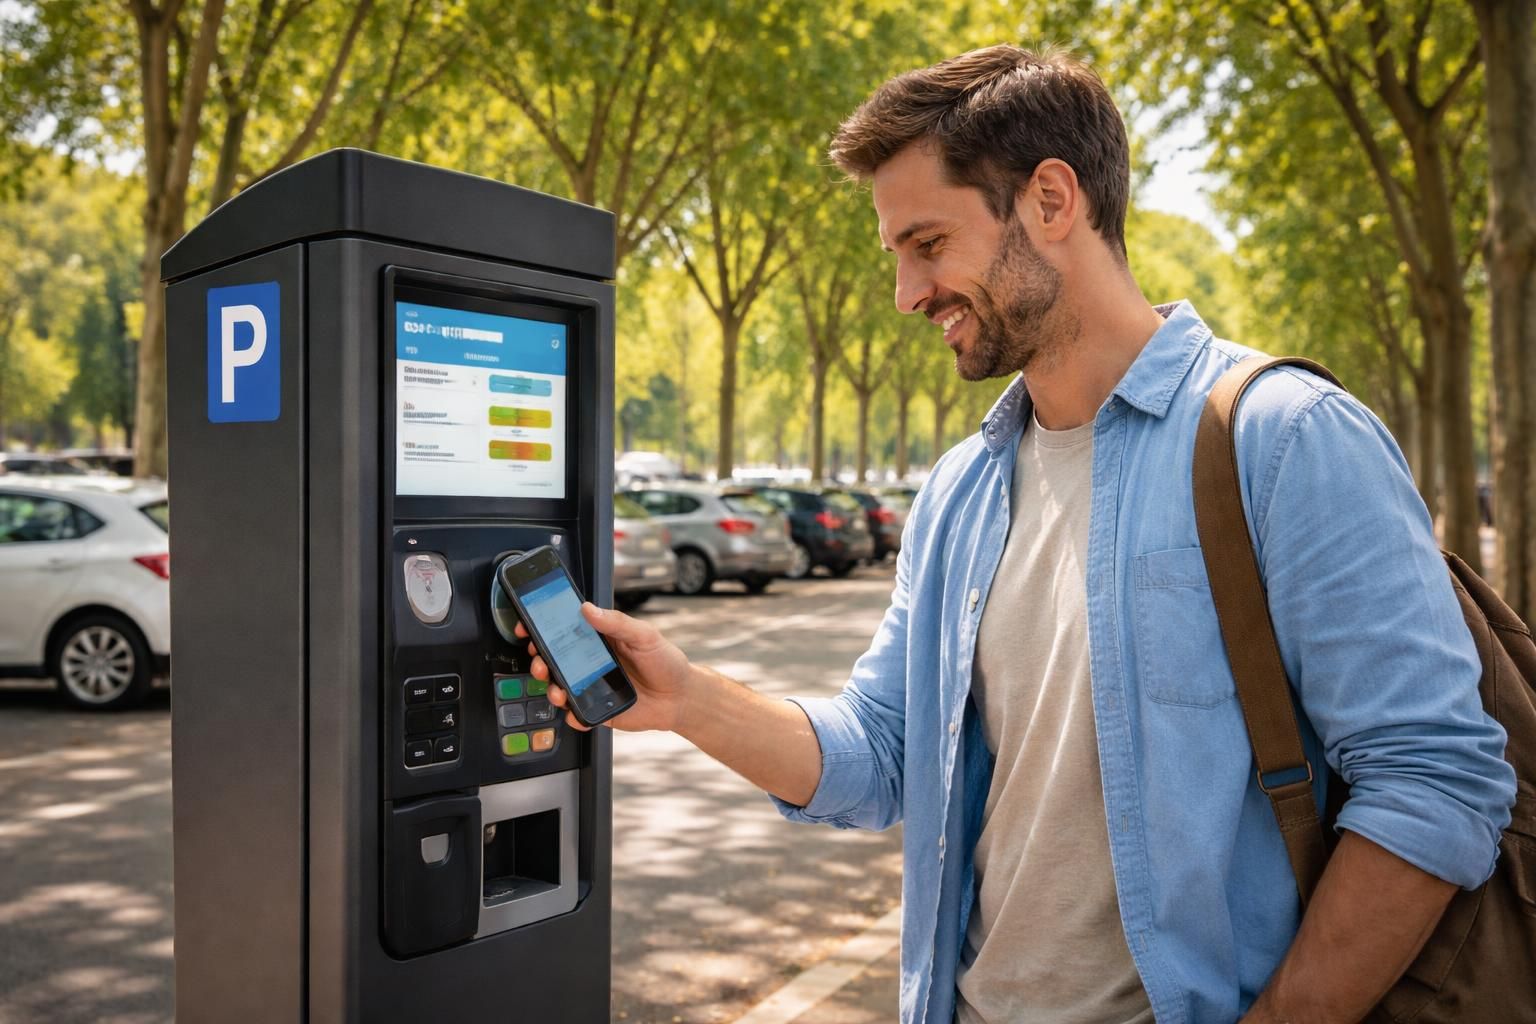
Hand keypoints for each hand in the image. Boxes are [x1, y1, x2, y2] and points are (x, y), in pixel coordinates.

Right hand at [514, 602, 692, 732]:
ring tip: (557, 691)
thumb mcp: (645, 635)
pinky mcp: (598, 710)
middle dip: (539, 660)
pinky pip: (577, 715)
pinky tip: (577, 713)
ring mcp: (592, 687)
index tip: (527, 625)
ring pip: (559, 688)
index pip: (564, 631)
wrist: (681, 697)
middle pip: (554, 660)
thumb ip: (616, 622)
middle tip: (540, 661)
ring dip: (551, 689)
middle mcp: (590, 663)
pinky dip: (573, 716)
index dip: (542, 628)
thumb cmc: (666, 661)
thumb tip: (587, 609)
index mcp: (598, 640)